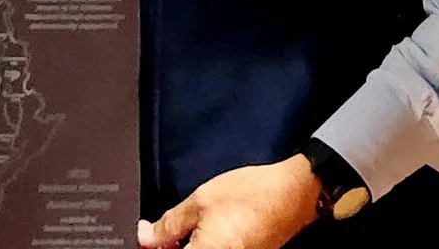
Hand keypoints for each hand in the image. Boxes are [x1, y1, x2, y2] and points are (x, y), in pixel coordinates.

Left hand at [138, 157, 322, 248]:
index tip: (150, 238)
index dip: (155, 247)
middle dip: (170, 248)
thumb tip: (146, 236)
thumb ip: (167, 225)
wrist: (293, 194)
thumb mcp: (199, 202)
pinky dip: (205, 247)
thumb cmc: (253, 195)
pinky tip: (203, 235)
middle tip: (163, 234)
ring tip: (185, 232)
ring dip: (186, 248)